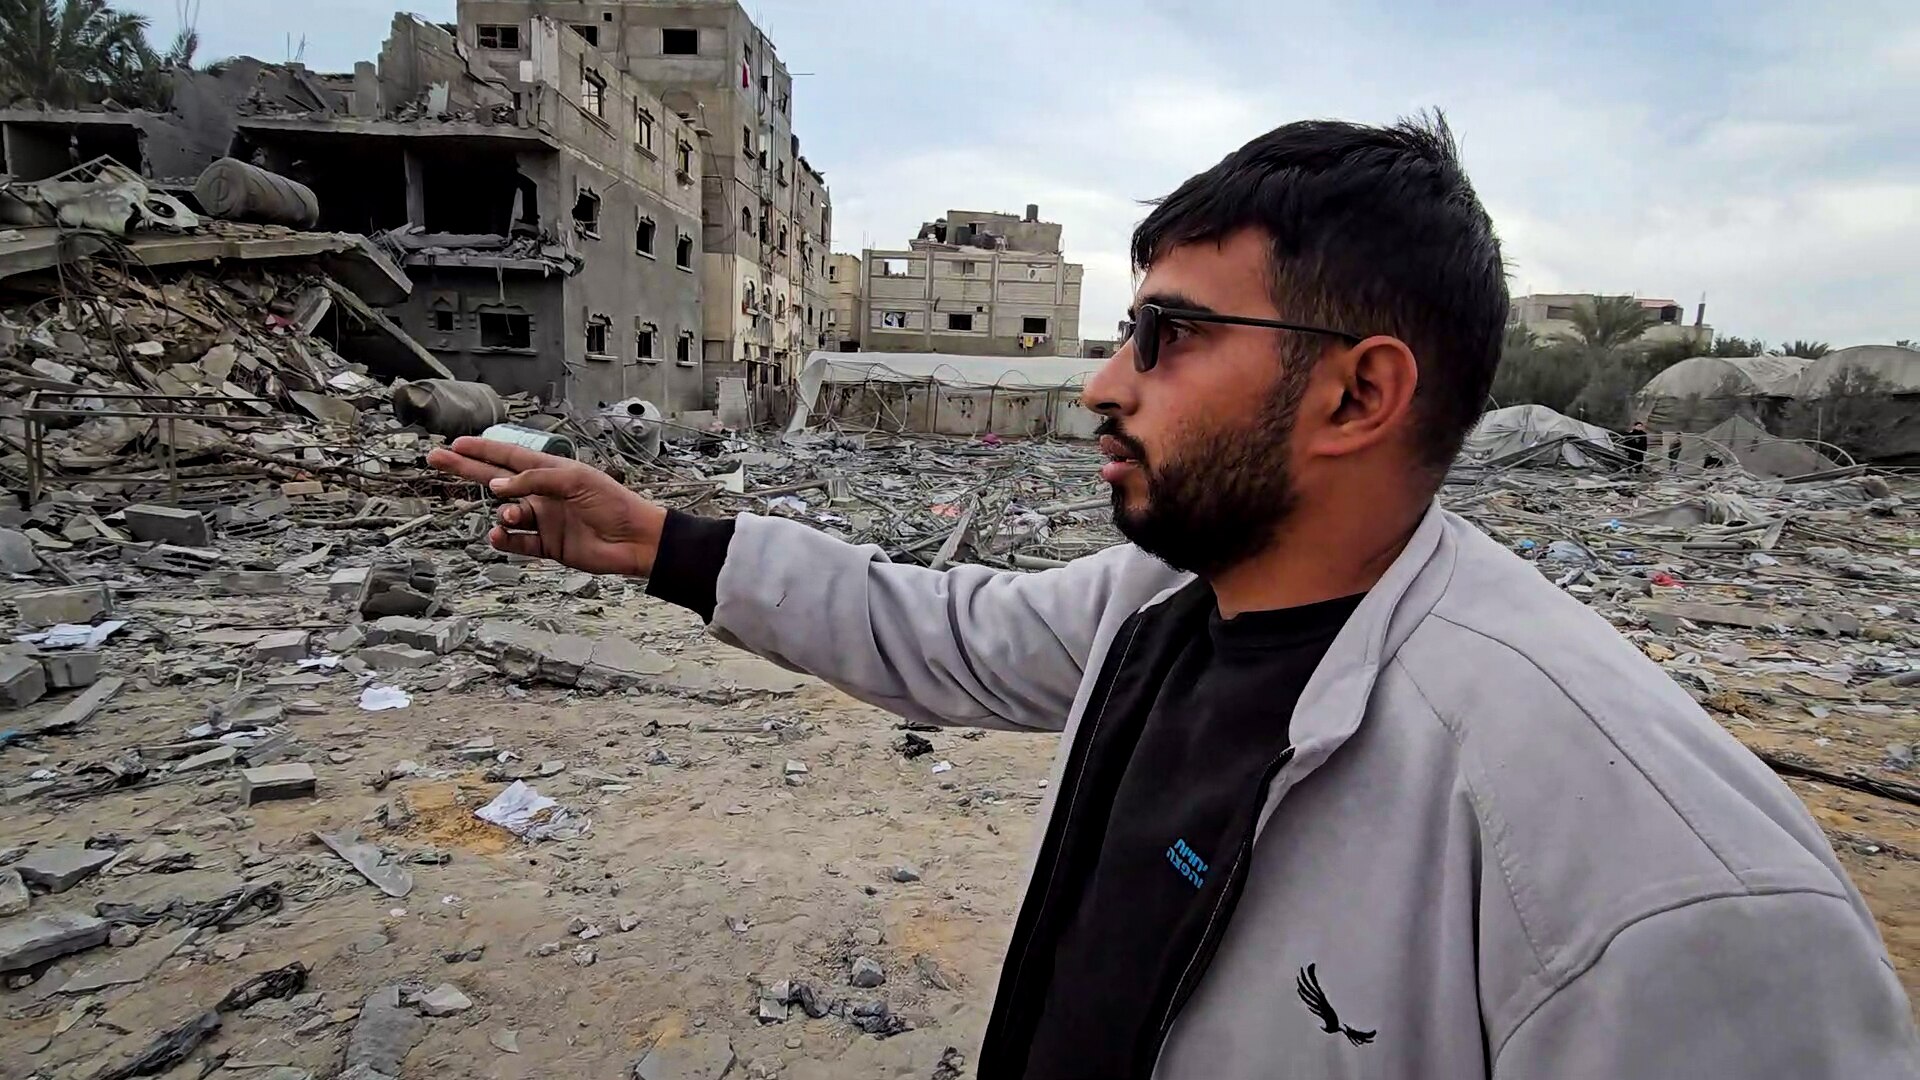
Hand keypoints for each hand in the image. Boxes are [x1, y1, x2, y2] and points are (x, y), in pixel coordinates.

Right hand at [426, 437, 667, 576]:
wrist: (634, 540)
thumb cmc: (613, 503)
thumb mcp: (574, 480)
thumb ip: (534, 480)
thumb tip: (497, 488)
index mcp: (550, 471)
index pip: (508, 456)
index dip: (482, 449)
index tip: (456, 443)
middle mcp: (542, 494)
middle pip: (495, 479)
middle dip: (466, 469)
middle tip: (436, 458)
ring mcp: (543, 519)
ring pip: (506, 514)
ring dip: (504, 515)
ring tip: (513, 517)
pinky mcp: (547, 545)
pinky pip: (516, 542)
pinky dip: (505, 539)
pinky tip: (500, 534)